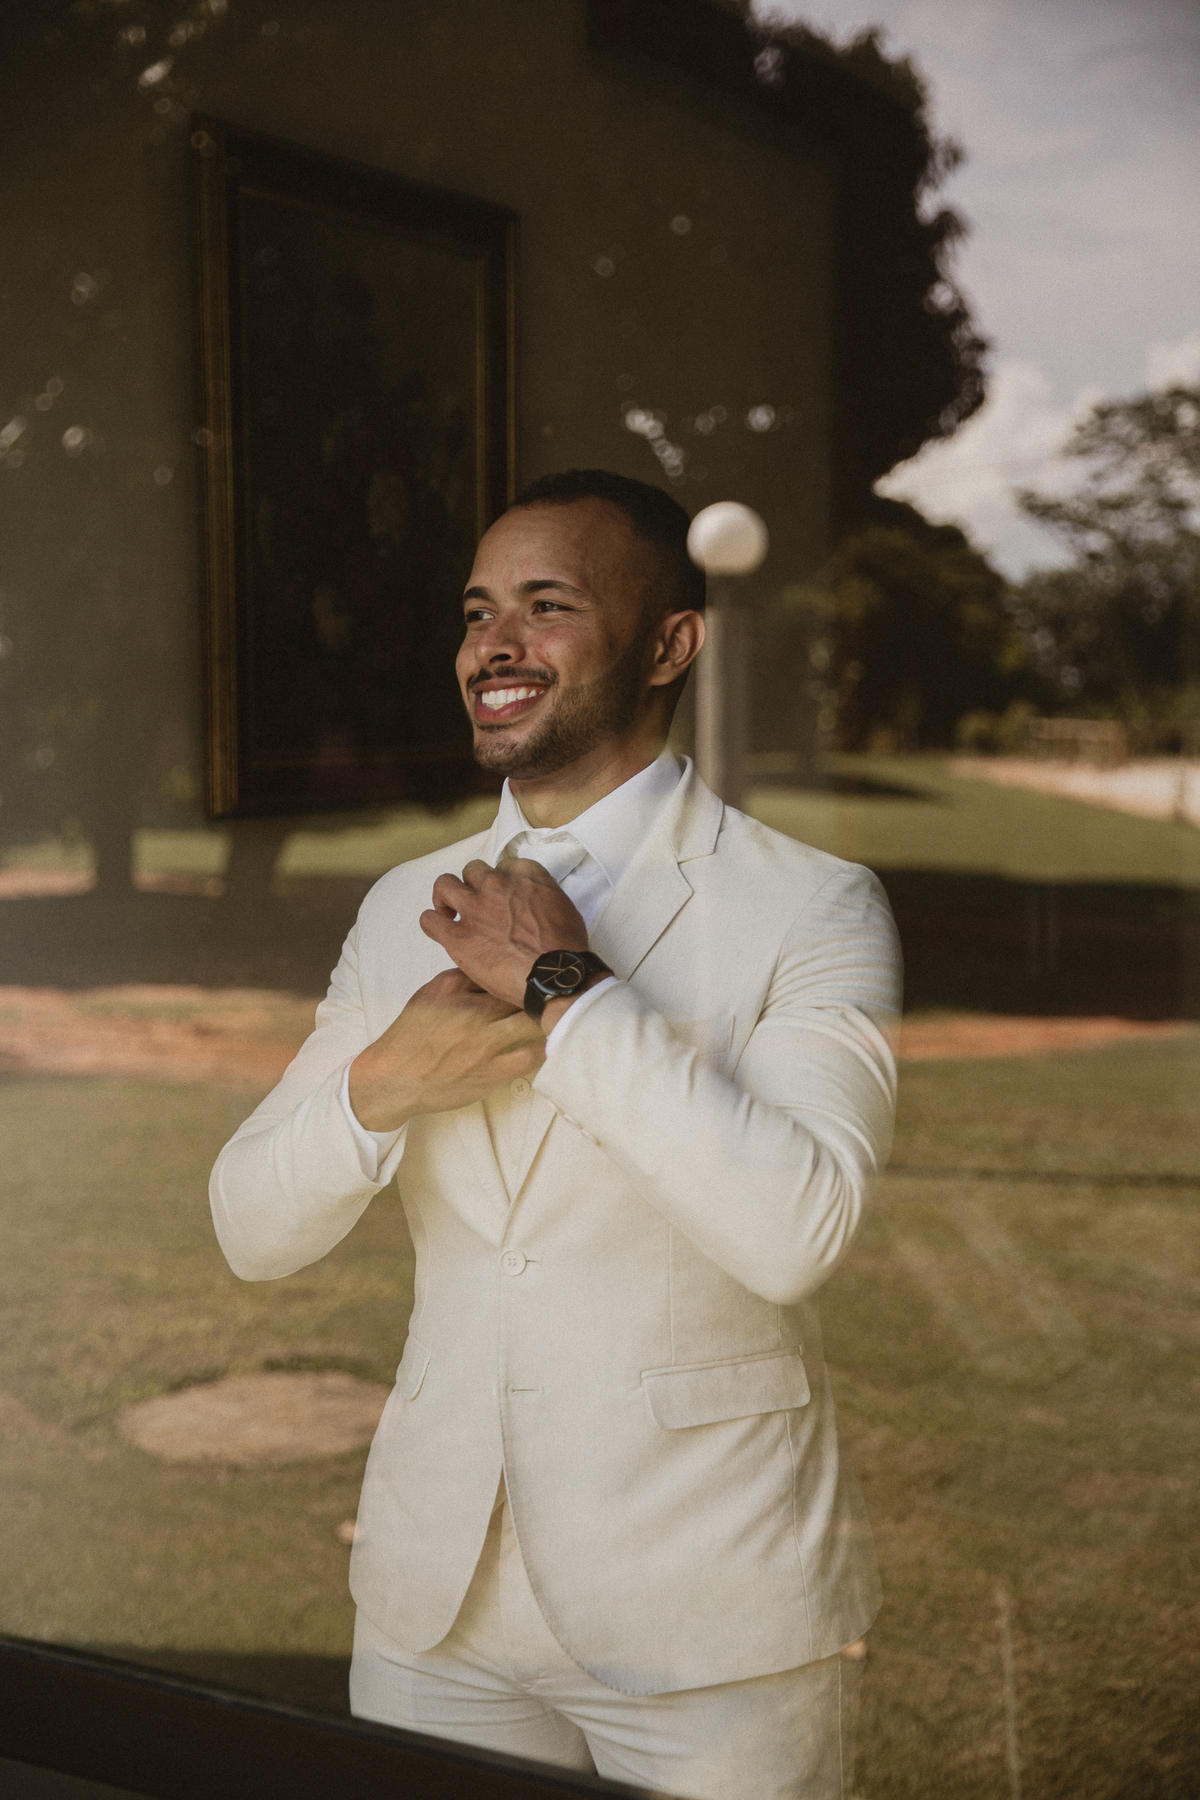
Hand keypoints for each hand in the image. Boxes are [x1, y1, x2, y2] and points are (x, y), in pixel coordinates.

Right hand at [347, 969, 545, 1131]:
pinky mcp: (491, 1071)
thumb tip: (496, 971)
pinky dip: (543, 1047)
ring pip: (532, 1022)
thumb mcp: (430, 994)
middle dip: (542, 990)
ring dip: (548, 1018)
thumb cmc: (413, 1036)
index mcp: (454, 987)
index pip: (500, 969)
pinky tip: (548, 1042)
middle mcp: (471, 1011)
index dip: (523, 970)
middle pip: (521, 992)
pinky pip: (530, 1056)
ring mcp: (483, 1042)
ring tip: (558, 1015)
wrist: (395, 1078)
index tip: (538, 970)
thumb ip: (462, 979)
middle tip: (558, 990)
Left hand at [419, 858, 587, 1008]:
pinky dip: (433, 923)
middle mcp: (496, 885)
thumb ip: (543, 896)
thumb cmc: (566, 947)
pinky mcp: (458, 937)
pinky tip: (441, 930)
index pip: (504, 865)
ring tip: (450, 911)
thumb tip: (534, 902)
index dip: (502, 882)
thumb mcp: (564, 906)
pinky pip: (429, 920)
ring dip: (446, 896)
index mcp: (524, 876)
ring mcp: (474, 909)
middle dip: (474, 885)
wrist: (555, 975)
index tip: (504, 897)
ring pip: (444, 885)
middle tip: (478, 904)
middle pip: (473, 871)